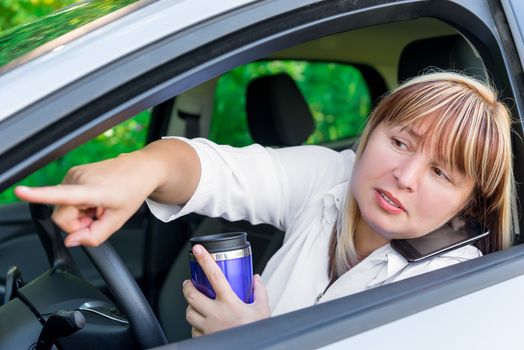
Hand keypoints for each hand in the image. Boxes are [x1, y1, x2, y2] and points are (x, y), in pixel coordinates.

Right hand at [14, 151, 158, 246]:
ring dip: (80, 212)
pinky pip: (66, 198)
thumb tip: (70, 241)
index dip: (38, 195)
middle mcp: (80, 179)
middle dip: (77, 223)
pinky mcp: (72, 173)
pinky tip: (94, 198)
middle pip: (61, 216)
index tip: (21, 192)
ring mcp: (74, 174)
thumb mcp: (118, 221)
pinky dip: (79, 203)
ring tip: (99, 204)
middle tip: (98, 216)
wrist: (140, 169)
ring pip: (63, 207)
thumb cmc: (131, 192)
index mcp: (93, 190)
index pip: (62, 195)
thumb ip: (94, 236)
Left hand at [183, 244, 269, 336]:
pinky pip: (193, 330)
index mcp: (230, 303)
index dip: (205, 260)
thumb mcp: (262, 310)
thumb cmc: (256, 332)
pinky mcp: (203, 339)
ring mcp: (207, 328)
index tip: (198, 250)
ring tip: (196, 303)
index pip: (214, 275)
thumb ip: (260, 292)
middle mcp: (216, 314)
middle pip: (192, 295)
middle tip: (189, 283)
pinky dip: (195, 325)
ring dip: (191, 306)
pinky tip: (203, 323)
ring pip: (189, 312)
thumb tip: (255, 279)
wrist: (252, 349)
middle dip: (187, 286)